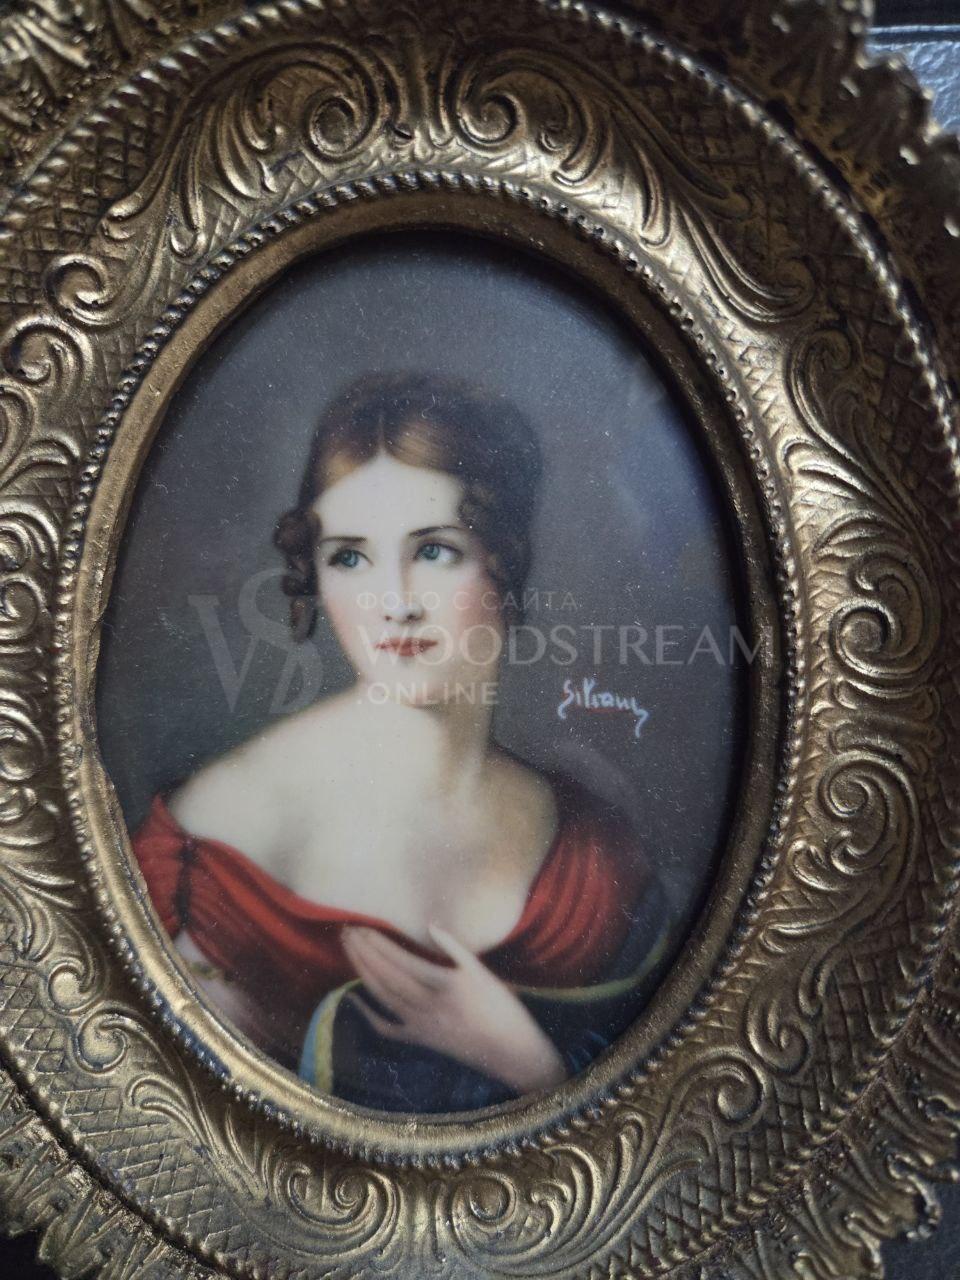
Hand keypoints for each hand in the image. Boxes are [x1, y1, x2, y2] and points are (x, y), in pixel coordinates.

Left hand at [341, 924, 567, 1094]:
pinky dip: (368, 1015)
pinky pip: (388, 1029)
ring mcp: (422, 1026)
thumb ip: (456, 948)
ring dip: (362, 972)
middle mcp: (429, 1006)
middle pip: (386, 976)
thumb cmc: (504, 1009)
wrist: (512, 1052)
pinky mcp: (421, 1041)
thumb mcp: (484, 973)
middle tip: (347, 930)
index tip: (361, 925)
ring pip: (383, 997)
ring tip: (349, 950)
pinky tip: (353, 998)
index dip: (377, 943)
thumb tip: (430, 924)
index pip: (400, 960)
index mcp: (445, 984)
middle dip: (364, 952)